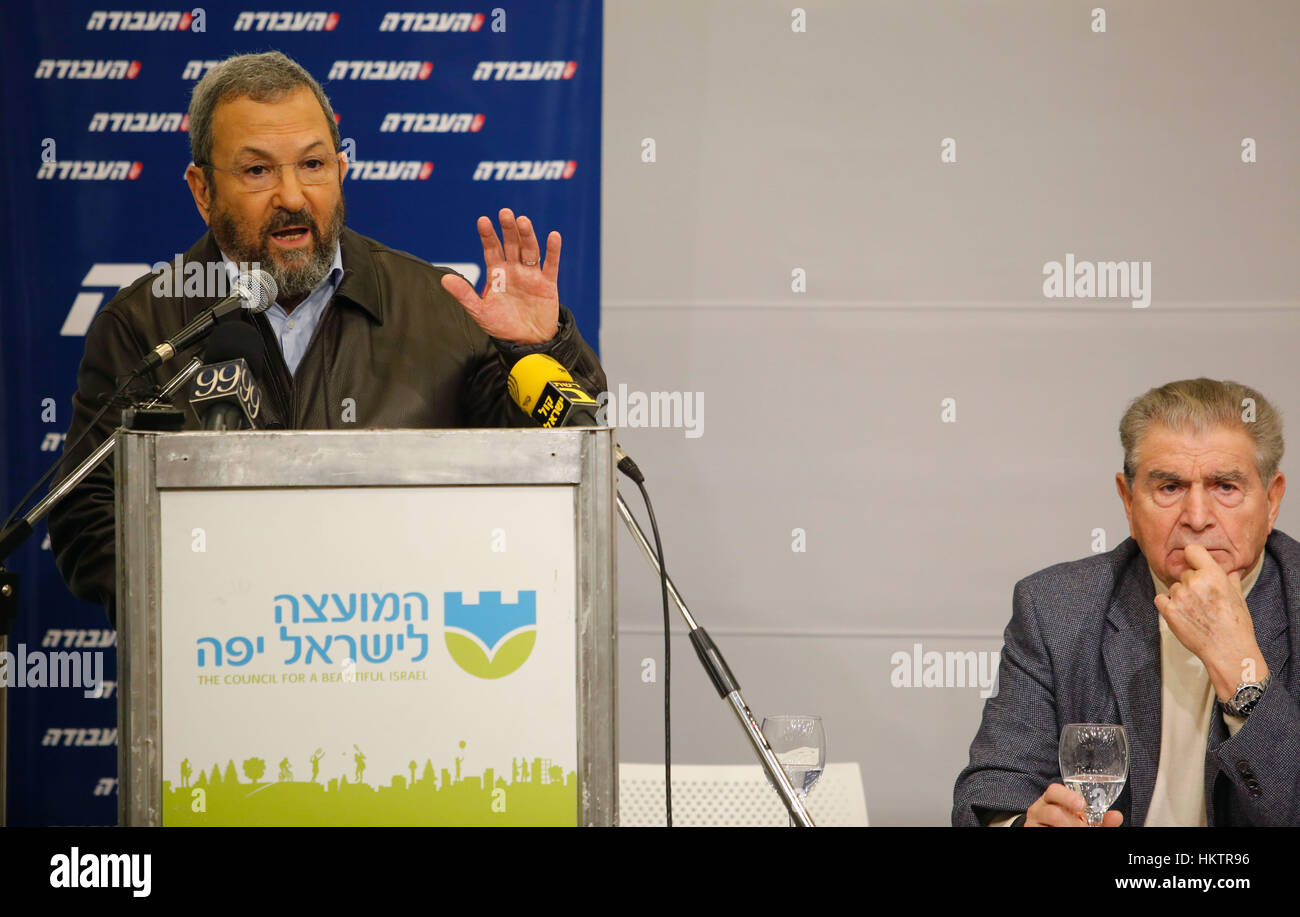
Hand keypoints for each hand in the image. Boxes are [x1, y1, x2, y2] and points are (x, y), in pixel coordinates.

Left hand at [440, 207, 560, 344]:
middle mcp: (514, 270)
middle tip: (505, 213)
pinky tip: (553, 236)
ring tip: (523, 221)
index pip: (492, 249)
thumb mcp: (480, 312)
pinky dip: (553, 251)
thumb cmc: (503, 326)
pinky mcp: (548, 284)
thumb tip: (444, 278)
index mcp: (497, 274)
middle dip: (508, 229)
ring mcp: (531, 275)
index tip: (483, 221)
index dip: (488, 235)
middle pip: (512, 244)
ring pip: (530, 251)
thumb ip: (464, 295)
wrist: (527, 343)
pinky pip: (551, 265)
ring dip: (527, 236)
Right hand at [1024, 783, 1122, 826]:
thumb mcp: (1085, 821)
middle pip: (1053, 812)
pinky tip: (1065, 834)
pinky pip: (1043, 831)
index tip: (1081, 805)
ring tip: (1077, 831)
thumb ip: (1101, 819)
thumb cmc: (1068, 824)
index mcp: (1052, 800)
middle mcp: (1039, 809)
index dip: (1067, 796)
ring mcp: (1034, 823)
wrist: (1049, 829)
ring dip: (1067, 828)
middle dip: (1072, 823)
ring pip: (1050, 822)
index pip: (1054, 791)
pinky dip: (1057, 832)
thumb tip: (1116, 816)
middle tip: (1083, 827)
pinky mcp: (1031, 831)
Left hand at [1154, 543, 1267, 699]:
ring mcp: (1179, 596)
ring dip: (1181, 596)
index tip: (1195, 564)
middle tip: (1203, 600)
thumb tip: (1230, 569)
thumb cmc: (1236, 625)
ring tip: (1196, 612)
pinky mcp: (1169, 610)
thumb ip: (1229, 579)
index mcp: (1213, 574)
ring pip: (1174, 587)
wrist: (1227, 650)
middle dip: (1191, 583)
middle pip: (1184, 573)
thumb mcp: (1238, 596)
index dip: (1193, 557)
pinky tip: (1182, 614)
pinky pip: (1161, 599)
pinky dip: (1168, 605)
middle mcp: (1194, 582)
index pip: (1192, 550)